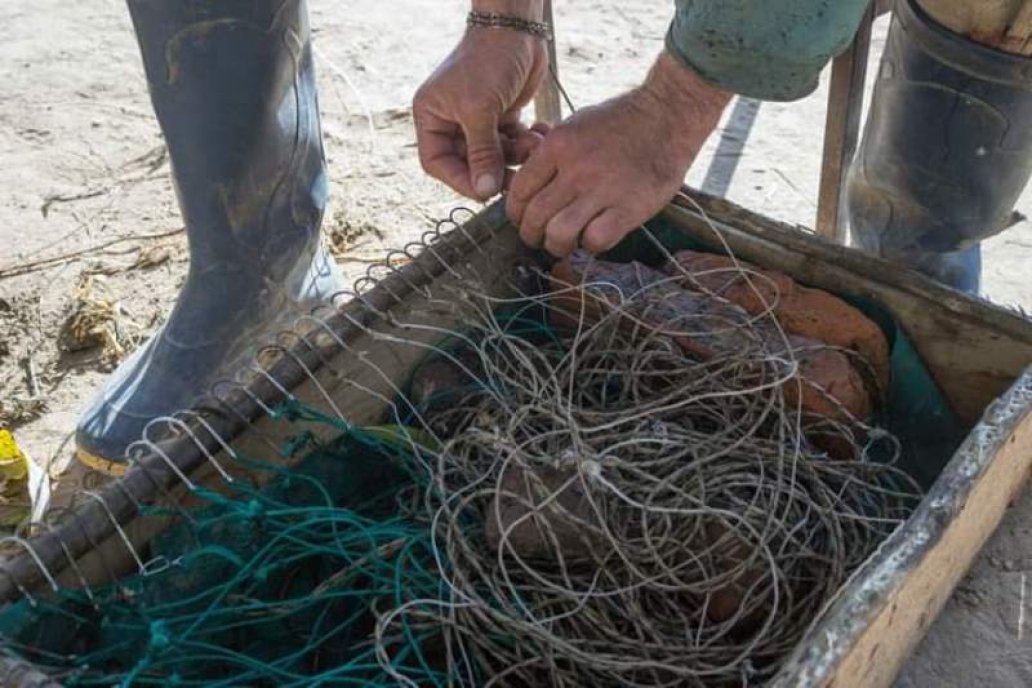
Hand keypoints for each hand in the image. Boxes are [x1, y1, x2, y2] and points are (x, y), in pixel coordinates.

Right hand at [414, 1, 547, 199]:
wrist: (516, 27)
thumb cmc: (488, 60)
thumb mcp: (480, 110)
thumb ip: (482, 153)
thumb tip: (484, 191)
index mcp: (432, 118)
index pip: (438, 163)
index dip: (460, 181)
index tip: (484, 191)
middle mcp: (451, 121)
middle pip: (470, 164)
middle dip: (496, 169)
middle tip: (518, 179)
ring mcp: (478, 120)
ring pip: (496, 156)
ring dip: (517, 155)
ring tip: (533, 143)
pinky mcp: (502, 117)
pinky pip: (512, 143)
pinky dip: (526, 143)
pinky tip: (540, 132)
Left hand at [506, 51, 730, 256]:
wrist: (668, 114)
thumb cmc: (620, 121)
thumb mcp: (576, 124)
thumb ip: (549, 150)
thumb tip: (523, 162)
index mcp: (557, 146)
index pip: (519, 192)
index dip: (516, 214)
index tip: (524, 220)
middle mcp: (576, 168)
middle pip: (535, 218)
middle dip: (532, 235)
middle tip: (541, 238)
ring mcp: (603, 189)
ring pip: (559, 234)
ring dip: (558, 245)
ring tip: (566, 243)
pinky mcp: (629, 207)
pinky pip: (596, 240)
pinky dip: (592, 245)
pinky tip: (597, 235)